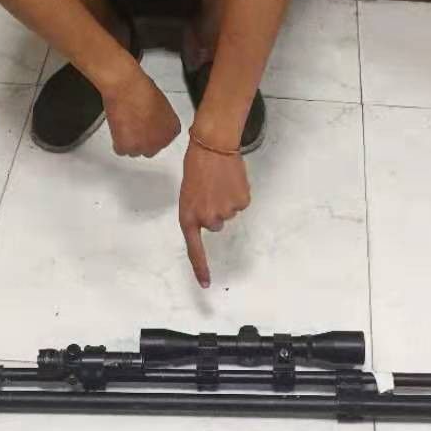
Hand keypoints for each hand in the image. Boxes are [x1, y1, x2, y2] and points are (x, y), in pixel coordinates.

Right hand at [102, 66, 179, 157]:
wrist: (127, 88)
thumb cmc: (142, 90)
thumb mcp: (161, 105)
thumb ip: (160, 120)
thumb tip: (154, 124)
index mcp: (173, 130)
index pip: (164, 140)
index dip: (153, 133)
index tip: (147, 127)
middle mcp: (161, 141)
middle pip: (151, 148)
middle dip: (143, 139)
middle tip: (135, 126)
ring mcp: (144, 146)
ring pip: (135, 150)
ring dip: (130, 141)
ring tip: (127, 124)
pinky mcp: (127, 148)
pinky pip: (121, 150)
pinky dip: (118, 141)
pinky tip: (120, 128)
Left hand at [179, 134, 250, 287]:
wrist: (213, 146)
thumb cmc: (197, 166)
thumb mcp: (189, 193)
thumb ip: (197, 211)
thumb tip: (211, 220)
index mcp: (189, 216)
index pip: (194, 248)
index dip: (200, 267)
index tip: (206, 284)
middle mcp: (207, 219)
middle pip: (216, 225)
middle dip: (214, 209)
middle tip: (209, 190)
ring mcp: (226, 211)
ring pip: (229, 213)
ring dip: (225, 199)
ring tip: (218, 181)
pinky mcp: (242, 202)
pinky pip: (241, 203)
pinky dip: (237, 193)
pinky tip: (230, 180)